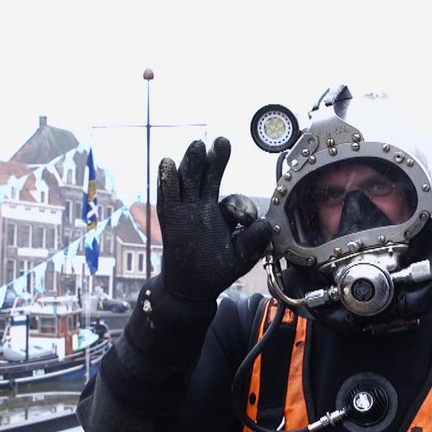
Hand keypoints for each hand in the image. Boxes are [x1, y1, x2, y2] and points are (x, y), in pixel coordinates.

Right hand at [156, 137, 272, 301]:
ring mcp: (186, 210)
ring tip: (198, 146)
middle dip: (216, 161)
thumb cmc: (217, 270)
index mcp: (225, 215)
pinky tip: (168, 163)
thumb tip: (264, 223)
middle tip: (222, 143)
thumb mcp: (241, 257)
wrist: (191, 288)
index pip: (235, 202)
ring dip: (193, 163)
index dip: (241, 207)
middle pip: (209, 178)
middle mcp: (205, 207)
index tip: (245, 222)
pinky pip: (168, 197)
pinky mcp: (170, 219)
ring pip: (189, 181)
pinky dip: (167, 180)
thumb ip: (254, 242)